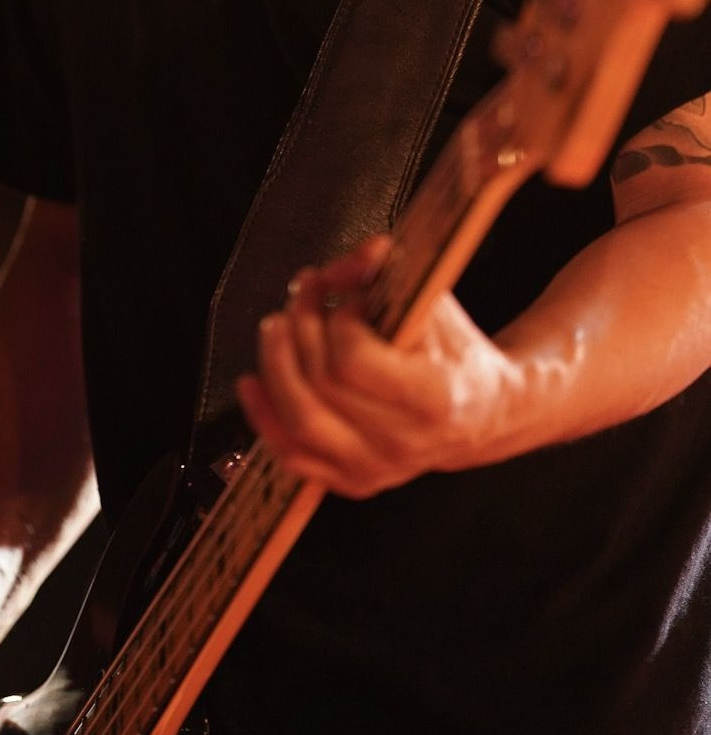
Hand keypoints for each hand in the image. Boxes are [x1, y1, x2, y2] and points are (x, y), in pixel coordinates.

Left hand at [235, 238, 524, 496]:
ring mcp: (379, 469)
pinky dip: (265, 417)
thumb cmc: (454, 350)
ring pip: (300, 423)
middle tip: (301, 293)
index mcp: (434, 398)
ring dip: (275, 366)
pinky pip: (294, 456)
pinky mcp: (356, 482)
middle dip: (300, 328)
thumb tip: (362, 252)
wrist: (482, 413)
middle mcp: (405, 444)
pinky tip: (251, 382)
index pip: (353, 360)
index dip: (339, 319)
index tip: (350, 298)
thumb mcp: (433, 301)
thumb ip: (389, 273)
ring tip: (274, 327)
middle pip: (320, 385)